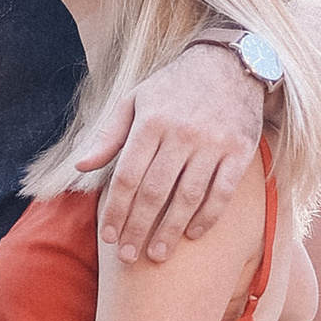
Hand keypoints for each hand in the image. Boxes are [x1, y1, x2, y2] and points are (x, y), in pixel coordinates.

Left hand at [80, 40, 264, 263]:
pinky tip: (193, 234)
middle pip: (155, 192)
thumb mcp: (135, 100)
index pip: (128, 176)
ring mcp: (213, 143)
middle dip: (139, 228)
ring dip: (171, 230)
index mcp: (151, 122)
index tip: (109, 236)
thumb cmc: (173, 87)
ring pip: (188, 196)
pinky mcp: (240, 150)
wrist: (229, 64)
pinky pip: (222, 192)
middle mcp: (181, 133)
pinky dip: (207, 217)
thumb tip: (81, 167)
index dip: (116, 210)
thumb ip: (108, 135)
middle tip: (129, 256)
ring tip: (158, 255)